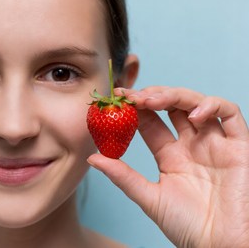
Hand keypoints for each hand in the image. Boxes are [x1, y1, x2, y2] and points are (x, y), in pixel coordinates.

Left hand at [87, 86, 248, 246]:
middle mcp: (192, 145)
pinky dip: (212, 106)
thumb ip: (123, 176)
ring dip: (174, 95)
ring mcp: (215, 143)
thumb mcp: (150, 197)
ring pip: (196, 103)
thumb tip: (92, 158)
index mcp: (171, 155)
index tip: (117, 98)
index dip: (135, 108)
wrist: (221, 246)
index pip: (151, 122)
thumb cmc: (187, 226)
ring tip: (153, 100)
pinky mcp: (239, 146)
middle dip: (152, 96)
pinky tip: (192, 114)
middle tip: (133, 97)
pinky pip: (230, 114)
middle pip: (172, 107)